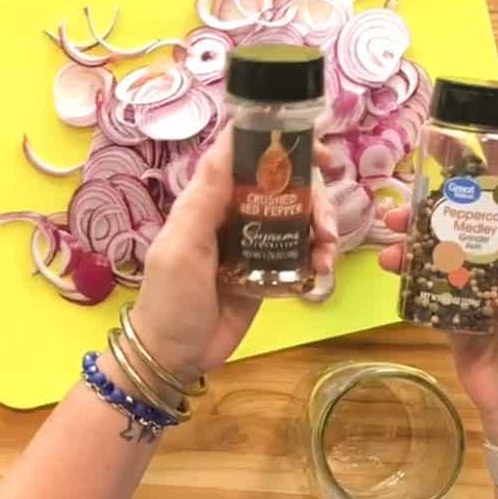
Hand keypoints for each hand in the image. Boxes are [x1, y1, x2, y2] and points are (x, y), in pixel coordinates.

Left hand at [131, 128, 337, 383]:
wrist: (173, 356)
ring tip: (327, 254)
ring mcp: (253, 242)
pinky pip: (299, 251)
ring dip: (321, 228)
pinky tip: (322, 269)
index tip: (316, 149)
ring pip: (297, 216)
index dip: (279, 142)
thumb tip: (229, 144)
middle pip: (283, 184)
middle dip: (313, 195)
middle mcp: (233, 213)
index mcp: (207, 199)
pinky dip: (316, 255)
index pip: (242, 153)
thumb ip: (206, 198)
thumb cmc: (170, 300)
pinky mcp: (267, 271)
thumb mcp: (182, 247)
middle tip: (327, 222)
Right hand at [378, 173, 497, 447]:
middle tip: (408, 189)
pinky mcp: (452, 308)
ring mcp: (476, 283)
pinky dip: (408, 269)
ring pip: (442, 245)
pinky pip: (427, 280)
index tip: (471, 142)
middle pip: (470, 217)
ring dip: (416, 234)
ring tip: (390, 229)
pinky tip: (391, 264)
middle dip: (440, 200)